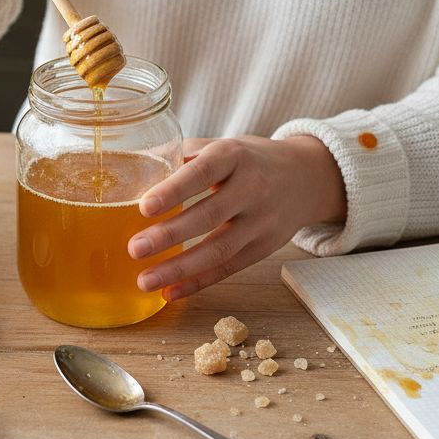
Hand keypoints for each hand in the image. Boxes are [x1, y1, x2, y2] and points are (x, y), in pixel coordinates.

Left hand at [127, 135, 346, 300]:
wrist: (306, 177)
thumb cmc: (249, 159)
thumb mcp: (222, 145)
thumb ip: (181, 155)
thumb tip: (131, 165)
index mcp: (235, 155)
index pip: (203, 172)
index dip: (175, 190)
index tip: (144, 206)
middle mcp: (253, 187)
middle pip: (210, 215)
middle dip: (170, 235)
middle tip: (134, 249)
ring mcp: (262, 221)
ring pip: (220, 249)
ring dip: (180, 268)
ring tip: (144, 280)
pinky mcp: (264, 247)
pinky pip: (228, 268)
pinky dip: (198, 283)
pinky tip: (169, 293)